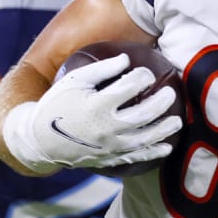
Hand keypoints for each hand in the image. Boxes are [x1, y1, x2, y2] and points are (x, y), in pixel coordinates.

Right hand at [3, 53, 181, 174]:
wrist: (39, 140)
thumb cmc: (58, 105)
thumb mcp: (75, 81)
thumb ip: (102, 69)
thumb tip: (127, 59)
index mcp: (96, 105)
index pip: (129, 88)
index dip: (142, 77)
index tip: (147, 73)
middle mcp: (105, 128)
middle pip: (143, 114)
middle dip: (161, 102)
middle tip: (171, 93)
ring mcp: (109, 146)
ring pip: (145, 138)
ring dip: (164, 129)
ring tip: (177, 120)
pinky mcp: (109, 159)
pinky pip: (136, 157)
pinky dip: (154, 153)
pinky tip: (167, 147)